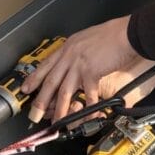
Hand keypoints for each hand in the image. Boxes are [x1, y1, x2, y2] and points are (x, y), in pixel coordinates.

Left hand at [22, 16, 154, 122]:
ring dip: (60, 108)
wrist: (127, 34)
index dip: (34, 79)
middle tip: (34, 114)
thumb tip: (76, 61)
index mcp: (68, 47)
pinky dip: (88, 105)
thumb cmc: (113, 34)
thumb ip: (79, 51)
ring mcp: (79, 64)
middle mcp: (70, 55)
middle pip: (50, 81)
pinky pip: (87, 93)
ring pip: (64, 90)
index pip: (46, 65)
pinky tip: (87, 114)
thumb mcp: (88, 39)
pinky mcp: (91, 71)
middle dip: (41, 100)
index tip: (26, 89)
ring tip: (56, 121)